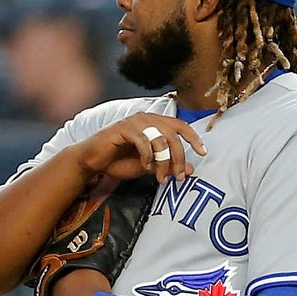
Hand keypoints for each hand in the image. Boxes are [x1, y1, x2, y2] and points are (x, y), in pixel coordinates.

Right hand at [76, 112, 204, 182]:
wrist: (93, 161)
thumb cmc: (119, 161)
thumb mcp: (149, 166)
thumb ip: (168, 165)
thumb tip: (191, 169)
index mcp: (154, 123)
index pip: (181, 125)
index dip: (194, 138)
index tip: (203, 152)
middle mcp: (147, 118)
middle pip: (174, 135)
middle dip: (179, 158)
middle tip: (180, 176)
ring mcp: (135, 122)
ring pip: (161, 139)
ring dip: (164, 161)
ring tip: (160, 177)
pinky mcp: (123, 128)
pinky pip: (144, 141)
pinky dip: (148, 156)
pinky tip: (145, 166)